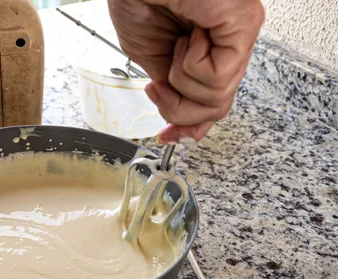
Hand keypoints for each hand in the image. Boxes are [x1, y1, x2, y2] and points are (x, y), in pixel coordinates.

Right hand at [108, 0, 264, 143]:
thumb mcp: (151, 61)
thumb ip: (170, 92)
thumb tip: (177, 122)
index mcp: (211, 49)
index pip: (214, 100)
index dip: (189, 125)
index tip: (168, 136)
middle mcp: (232, 42)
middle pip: (216, 107)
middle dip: (178, 108)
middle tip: (159, 85)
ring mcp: (241, 34)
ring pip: (217, 99)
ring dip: (181, 81)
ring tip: (176, 45)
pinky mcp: (244, 25)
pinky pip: (217, 79)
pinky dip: (190, 64)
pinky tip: (189, 36)